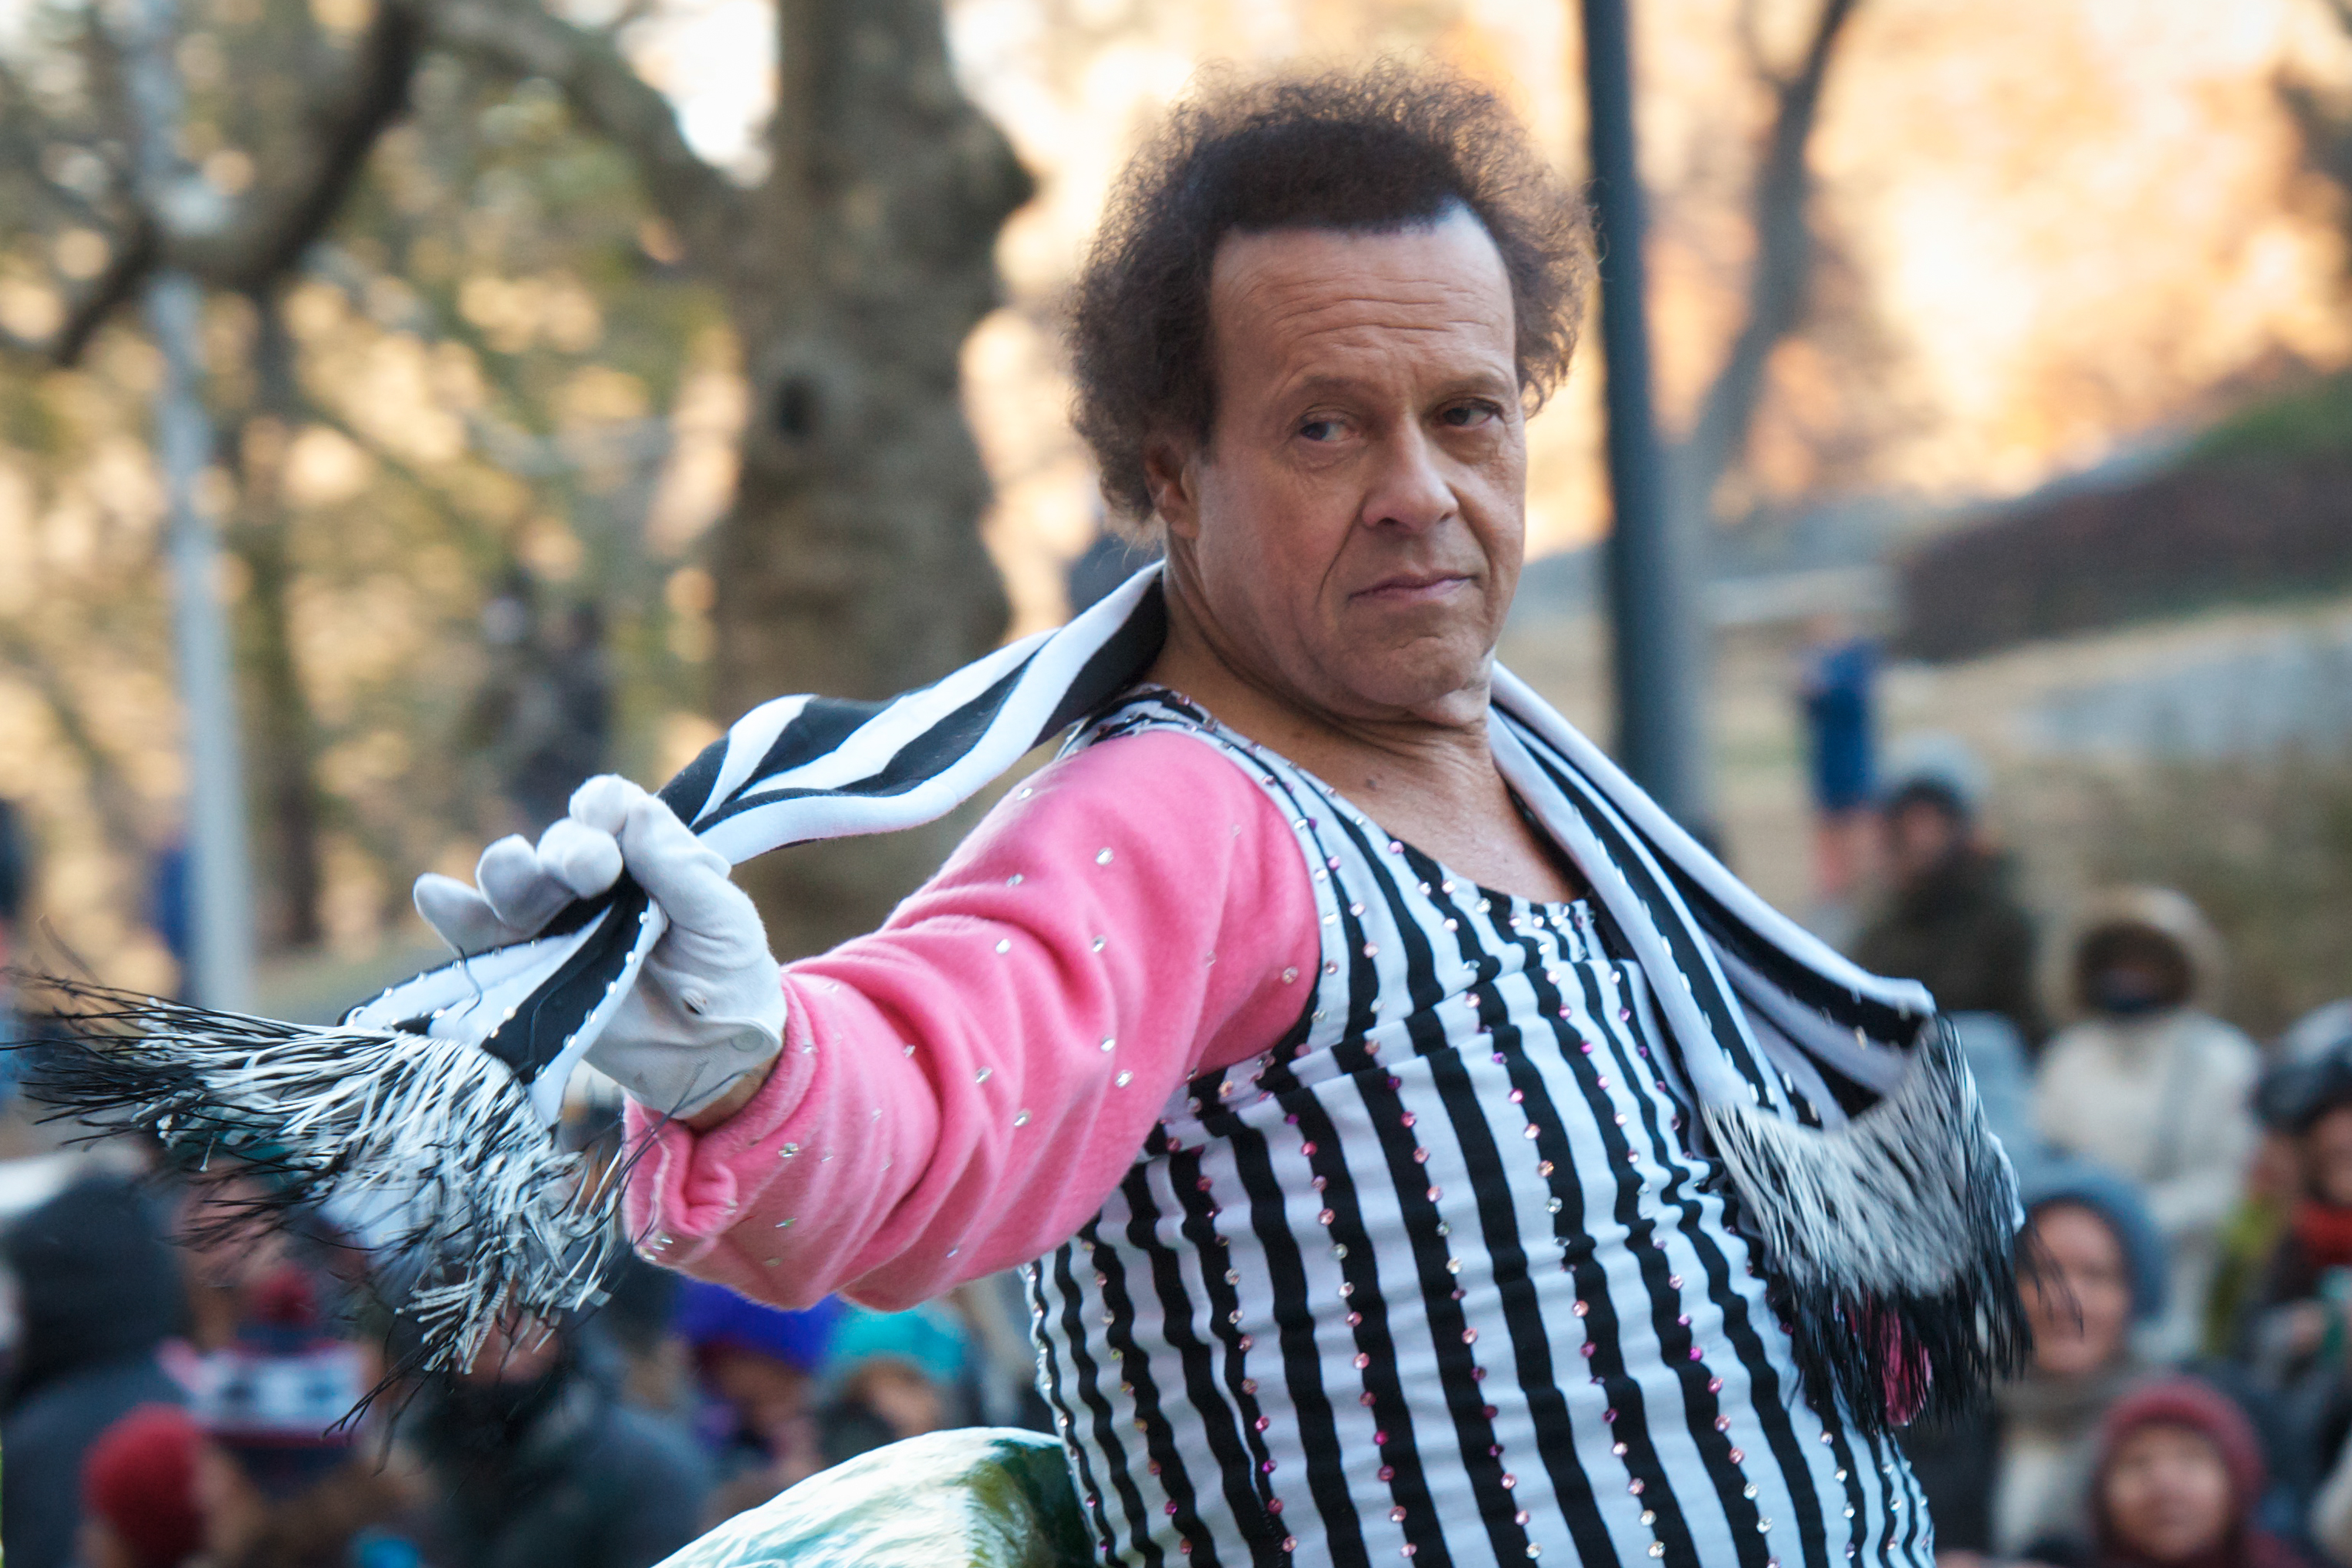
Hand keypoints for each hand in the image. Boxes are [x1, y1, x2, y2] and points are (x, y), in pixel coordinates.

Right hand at [413, 776, 785, 1121]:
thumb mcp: (724, 918)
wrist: (712, 1055)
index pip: (608, 806)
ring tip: (516, 873)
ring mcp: (554, 919)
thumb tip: (634, 812)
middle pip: (559, 842)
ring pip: (512, 879)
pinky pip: (479, 934)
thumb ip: (680, 868)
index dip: (603, 807)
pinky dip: (454, 912)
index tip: (611, 824)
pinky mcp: (526, 965)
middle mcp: (592, 878)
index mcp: (643, 852)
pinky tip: (434, 893)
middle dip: (570, 851)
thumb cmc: (728, 973)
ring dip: (511, 872)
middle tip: (595, 872)